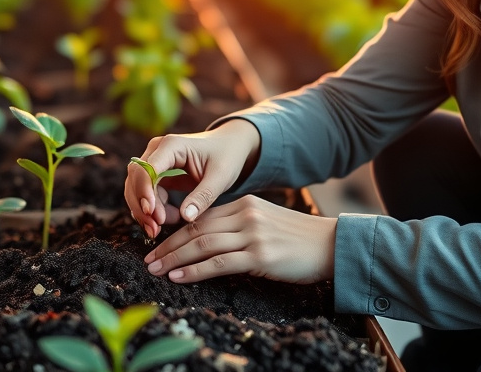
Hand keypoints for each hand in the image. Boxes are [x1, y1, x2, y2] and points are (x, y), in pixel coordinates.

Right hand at [124, 119, 260, 238]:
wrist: (230, 145)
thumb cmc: (227, 156)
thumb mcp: (220, 177)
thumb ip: (203, 196)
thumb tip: (186, 217)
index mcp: (172, 145)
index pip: (147, 169)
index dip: (145, 192)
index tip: (153, 215)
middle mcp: (157, 150)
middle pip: (136, 179)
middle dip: (142, 207)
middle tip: (155, 229)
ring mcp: (154, 161)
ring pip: (136, 188)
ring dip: (145, 211)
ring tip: (162, 227)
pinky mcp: (156, 173)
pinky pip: (145, 193)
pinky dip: (152, 209)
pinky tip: (167, 219)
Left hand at [143, 195, 336, 284]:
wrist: (332, 245)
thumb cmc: (300, 240)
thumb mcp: (267, 223)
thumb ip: (241, 225)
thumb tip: (210, 240)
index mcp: (246, 204)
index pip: (202, 217)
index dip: (176, 231)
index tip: (158, 244)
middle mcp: (246, 215)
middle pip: (196, 229)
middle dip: (168, 245)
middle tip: (148, 259)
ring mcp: (252, 234)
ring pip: (202, 244)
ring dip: (174, 257)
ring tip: (155, 269)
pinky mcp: (259, 254)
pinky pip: (218, 262)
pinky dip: (194, 270)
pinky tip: (178, 276)